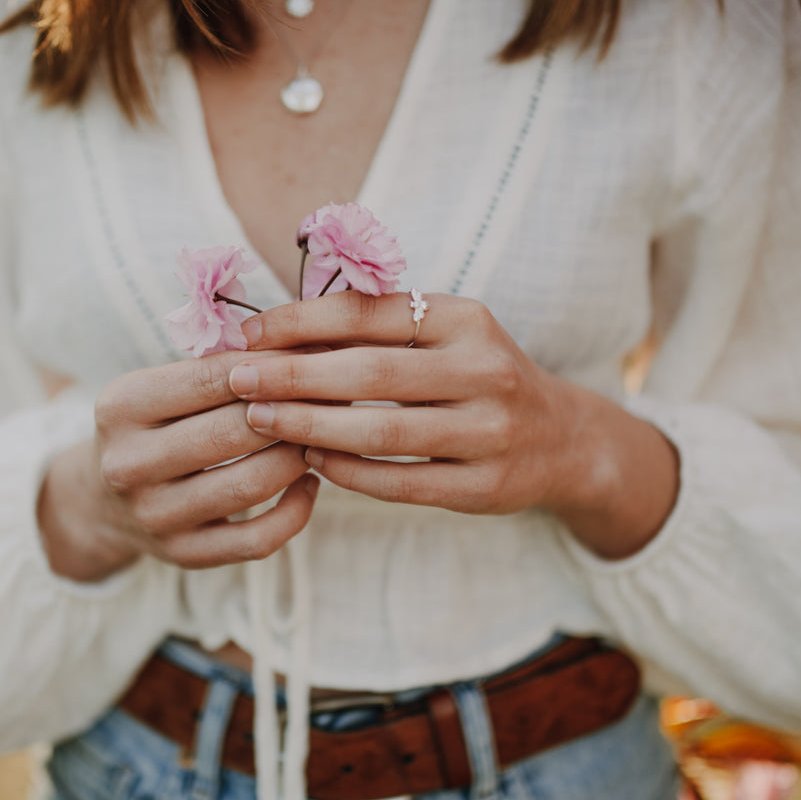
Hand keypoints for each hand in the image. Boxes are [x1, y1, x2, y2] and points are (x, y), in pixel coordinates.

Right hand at [37, 351, 318, 580]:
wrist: (102, 501)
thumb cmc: (152, 427)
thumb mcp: (159, 388)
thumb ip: (217, 369)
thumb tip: (303, 351)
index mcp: (122, 406)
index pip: (213, 377)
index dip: (273, 367)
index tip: (315, 357)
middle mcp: (129, 463)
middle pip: (233, 432)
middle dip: (292, 411)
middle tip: (333, 398)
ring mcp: (154, 515)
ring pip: (250, 485)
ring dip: (298, 458)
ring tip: (320, 437)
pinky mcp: (182, 554)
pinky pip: (257, 539)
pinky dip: (295, 511)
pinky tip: (308, 484)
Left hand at [232, 291, 678, 558]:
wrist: (563, 441)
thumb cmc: (476, 379)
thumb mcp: (444, 336)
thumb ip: (376, 329)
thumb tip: (274, 331)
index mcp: (466, 319)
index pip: (368, 312)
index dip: (300, 321)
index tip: (246, 332)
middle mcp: (484, 370)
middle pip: (371, 373)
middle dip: (293, 375)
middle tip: (236, 377)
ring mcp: (490, 432)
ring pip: (383, 432)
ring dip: (311, 426)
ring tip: (260, 420)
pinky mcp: (485, 486)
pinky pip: (403, 482)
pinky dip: (350, 471)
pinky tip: (310, 460)